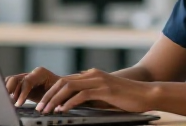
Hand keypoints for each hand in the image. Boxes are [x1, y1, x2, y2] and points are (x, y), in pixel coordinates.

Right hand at [5, 67, 61, 106]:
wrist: (63, 88)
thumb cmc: (62, 91)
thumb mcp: (57, 94)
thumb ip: (50, 99)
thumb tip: (45, 107)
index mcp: (40, 73)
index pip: (27, 81)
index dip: (21, 93)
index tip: (18, 104)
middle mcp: (31, 74)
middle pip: (15, 79)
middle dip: (10, 90)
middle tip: (8, 102)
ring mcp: (26, 78)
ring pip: (11, 81)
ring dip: (7, 92)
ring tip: (8, 102)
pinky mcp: (22, 85)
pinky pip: (11, 85)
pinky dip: (7, 91)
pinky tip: (6, 100)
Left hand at [36, 68, 156, 113]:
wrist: (147, 94)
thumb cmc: (127, 98)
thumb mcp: (105, 96)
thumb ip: (91, 96)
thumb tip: (75, 104)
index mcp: (91, 75)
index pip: (64, 81)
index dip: (51, 92)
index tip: (42, 103)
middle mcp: (92, 75)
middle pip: (62, 82)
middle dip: (48, 96)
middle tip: (39, 108)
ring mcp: (98, 81)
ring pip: (68, 87)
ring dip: (55, 100)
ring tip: (46, 110)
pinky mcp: (104, 89)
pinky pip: (81, 95)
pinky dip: (69, 103)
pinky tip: (62, 110)